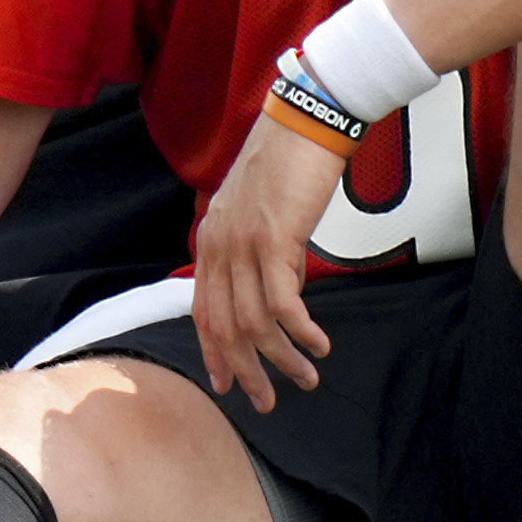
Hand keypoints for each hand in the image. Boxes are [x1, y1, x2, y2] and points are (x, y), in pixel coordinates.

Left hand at [189, 118, 347, 407]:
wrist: (308, 120)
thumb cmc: (293, 161)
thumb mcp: (270, 214)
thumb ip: (271, 256)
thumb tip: (287, 294)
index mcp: (211, 240)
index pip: (203, 311)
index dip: (214, 353)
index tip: (228, 385)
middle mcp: (218, 246)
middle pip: (224, 327)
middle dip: (246, 371)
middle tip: (267, 401)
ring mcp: (242, 244)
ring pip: (253, 322)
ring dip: (281, 358)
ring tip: (308, 379)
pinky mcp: (274, 240)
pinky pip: (282, 303)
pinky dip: (301, 331)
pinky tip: (319, 345)